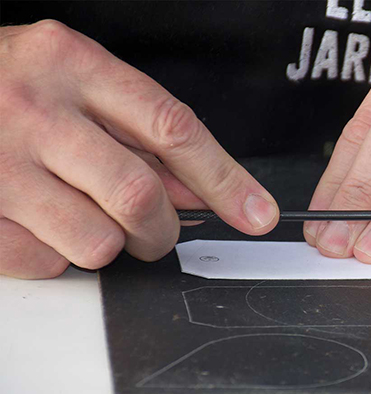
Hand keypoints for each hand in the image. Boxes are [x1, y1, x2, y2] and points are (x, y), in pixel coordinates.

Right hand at [0, 20, 279, 278]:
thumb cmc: (5, 85)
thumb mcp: (74, 83)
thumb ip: (138, 131)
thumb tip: (200, 190)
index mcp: (70, 64)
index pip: (173, 128)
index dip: (225, 180)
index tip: (258, 215)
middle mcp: (32, 108)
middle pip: (140, 195)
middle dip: (164, 229)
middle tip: (159, 232)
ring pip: (97, 242)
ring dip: (110, 246)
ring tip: (87, 219)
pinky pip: (46, 264)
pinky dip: (58, 258)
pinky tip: (41, 224)